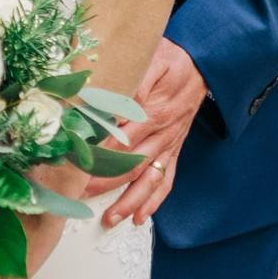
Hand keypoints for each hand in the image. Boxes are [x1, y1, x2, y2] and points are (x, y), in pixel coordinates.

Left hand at [85, 38, 206, 226]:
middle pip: (129, 165)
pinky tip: (140, 217)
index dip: (96, 155)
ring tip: (109, 220)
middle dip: (103, 183)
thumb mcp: (152, 59)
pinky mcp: (174, 150)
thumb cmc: (171, 59)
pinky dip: (154, 201)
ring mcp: (169, 144)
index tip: (74, 167)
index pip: (119, 140)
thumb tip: (113, 104)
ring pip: (147, 179)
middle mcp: (161, 133)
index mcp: (152, 111)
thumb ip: (134, 81)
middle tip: (77, 195)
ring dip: (128, 201)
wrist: (203, 63)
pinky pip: (166, 179)